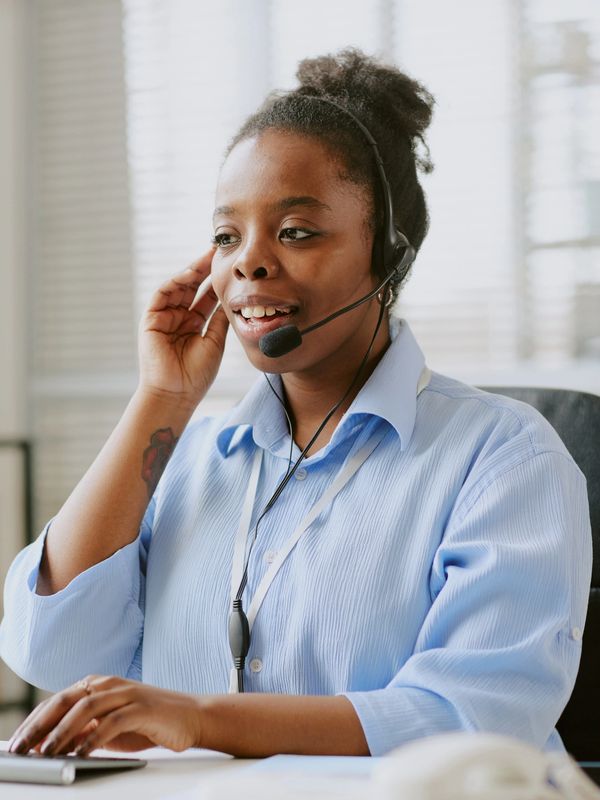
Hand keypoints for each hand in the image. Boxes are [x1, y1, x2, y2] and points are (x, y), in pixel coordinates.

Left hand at [7, 675, 204, 756]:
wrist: (190, 716)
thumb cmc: (148, 723)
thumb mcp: (109, 726)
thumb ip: (83, 730)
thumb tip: (48, 747)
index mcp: (98, 685)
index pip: (57, 700)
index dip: (34, 722)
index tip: (15, 743)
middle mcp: (109, 684)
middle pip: (66, 700)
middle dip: (39, 726)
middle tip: (20, 748)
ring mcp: (127, 694)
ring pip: (86, 708)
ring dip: (62, 732)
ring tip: (46, 753)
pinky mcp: (143, 708)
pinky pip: (113, 722)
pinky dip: (94, 738)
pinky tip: (81, 753)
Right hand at [138, 248, 228, 407]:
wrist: (177, 394)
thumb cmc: (196, 374)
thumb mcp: (215, 341)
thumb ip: (221, 318)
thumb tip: (233, 297)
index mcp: (194, 324)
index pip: (206, 297)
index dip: (217, 281)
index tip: (230, 266)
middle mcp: (179, 318)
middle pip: (192, 288)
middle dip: (205, 269)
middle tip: (219, 250)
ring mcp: (165, 318)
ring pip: (178, 287)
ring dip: (192, 271)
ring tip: (207, 257)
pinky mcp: (151, 319)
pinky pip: (163, 295)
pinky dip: (175, 282)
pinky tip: (190, 274)